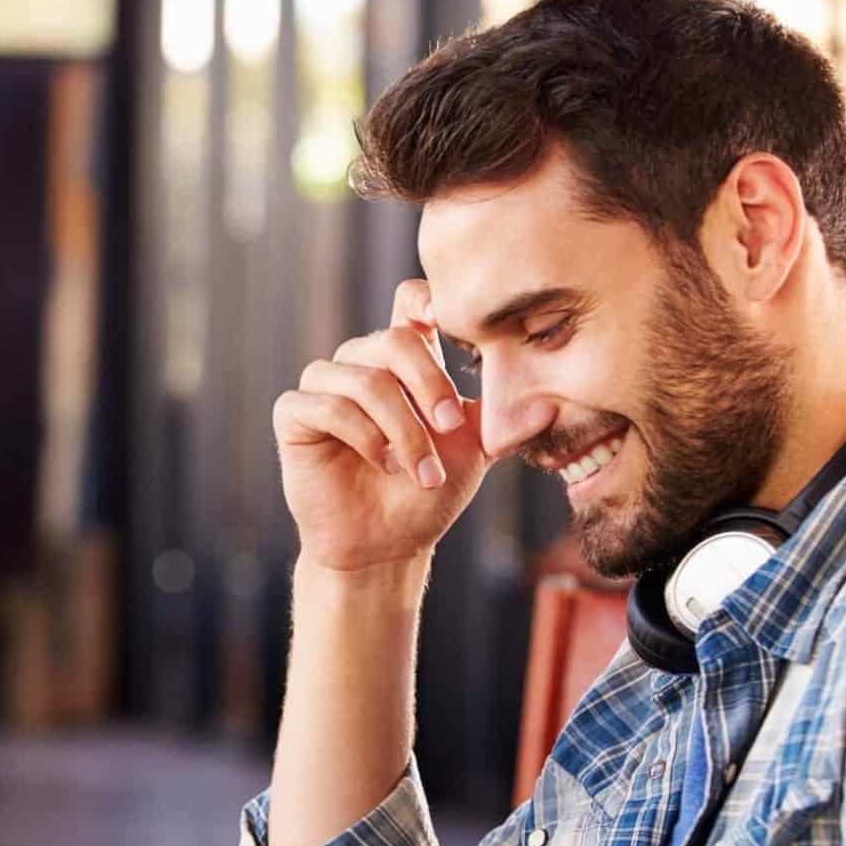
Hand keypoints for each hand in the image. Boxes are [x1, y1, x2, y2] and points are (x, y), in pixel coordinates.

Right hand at [272, 279, 487, 571]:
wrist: (386, 545)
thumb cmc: (427, 494)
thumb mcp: (474, 451)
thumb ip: (503, 420)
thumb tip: (550, 403)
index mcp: (402, 360)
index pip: (409, 304)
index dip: (426, 300)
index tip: (450, 322)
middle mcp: (360, 364)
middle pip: (391, 340)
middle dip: (428, 385)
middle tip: (451, 428)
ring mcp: (324, 386)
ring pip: (364, 379)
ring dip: (402, 429)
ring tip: (421, 471)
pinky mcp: (295, 416)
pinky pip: (326, 406)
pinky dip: (362, 435)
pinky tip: (383, 464)